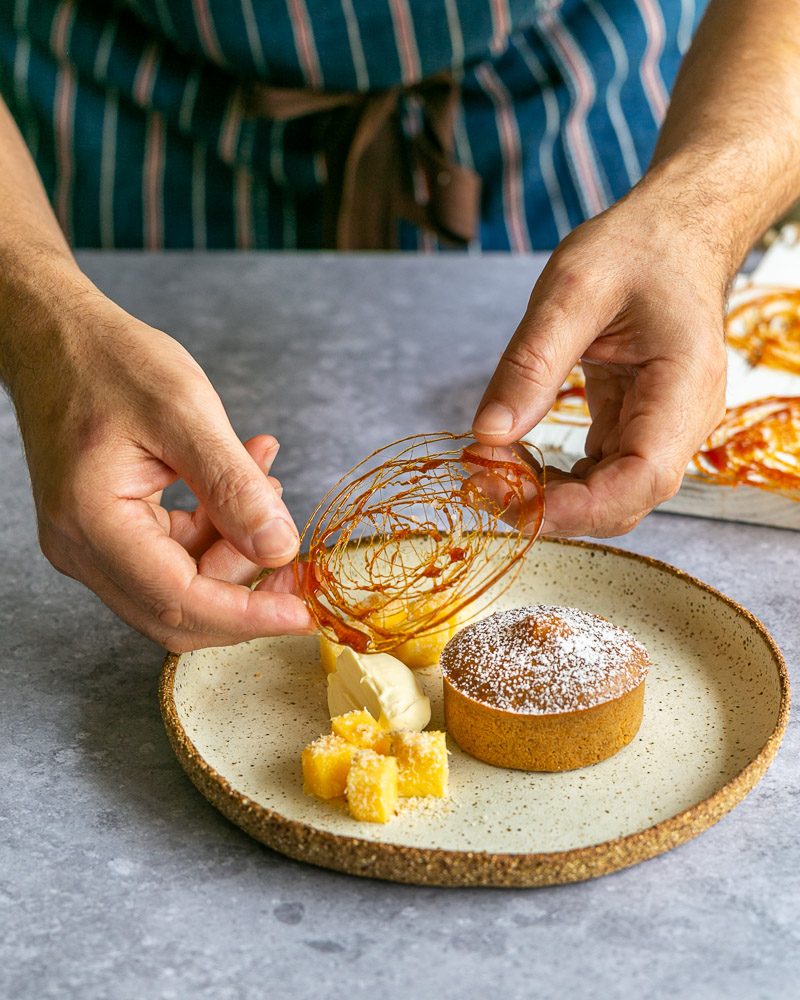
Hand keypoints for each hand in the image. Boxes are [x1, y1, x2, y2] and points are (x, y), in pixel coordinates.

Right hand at [10, 270, 313, 650]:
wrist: (57, 338)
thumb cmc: (109, 362)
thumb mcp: (185, 413)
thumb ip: (233, 486)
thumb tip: (279, 549)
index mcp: (94, 523)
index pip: (180, 600)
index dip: (248, 616)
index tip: (304, 613)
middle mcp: (83, 548)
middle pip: (178, 611)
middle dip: (246, 594)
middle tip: (297, 560)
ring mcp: (91, 545)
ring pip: (180, 585)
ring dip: (235, 550)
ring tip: (267, 484)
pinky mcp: (108, 532)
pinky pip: (172, 554)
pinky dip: (216, 530)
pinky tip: (245, 480)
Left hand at [472, 186, 729, 536]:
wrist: (674, 233)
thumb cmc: (636, 249)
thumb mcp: (573, 290)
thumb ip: (531, 364)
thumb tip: (486, 434)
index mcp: (683, 385)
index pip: (645, 477)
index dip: (581, 508)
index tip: (517, 507)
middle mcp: (683, 420)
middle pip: (625, 500)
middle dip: (554, 507)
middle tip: (482, 483)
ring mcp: (663, 428)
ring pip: (611, 494)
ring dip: (551, 497)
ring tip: (490, 470)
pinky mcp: (637, 425)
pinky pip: (601, 472)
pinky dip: (558, 477)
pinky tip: (515, 460)